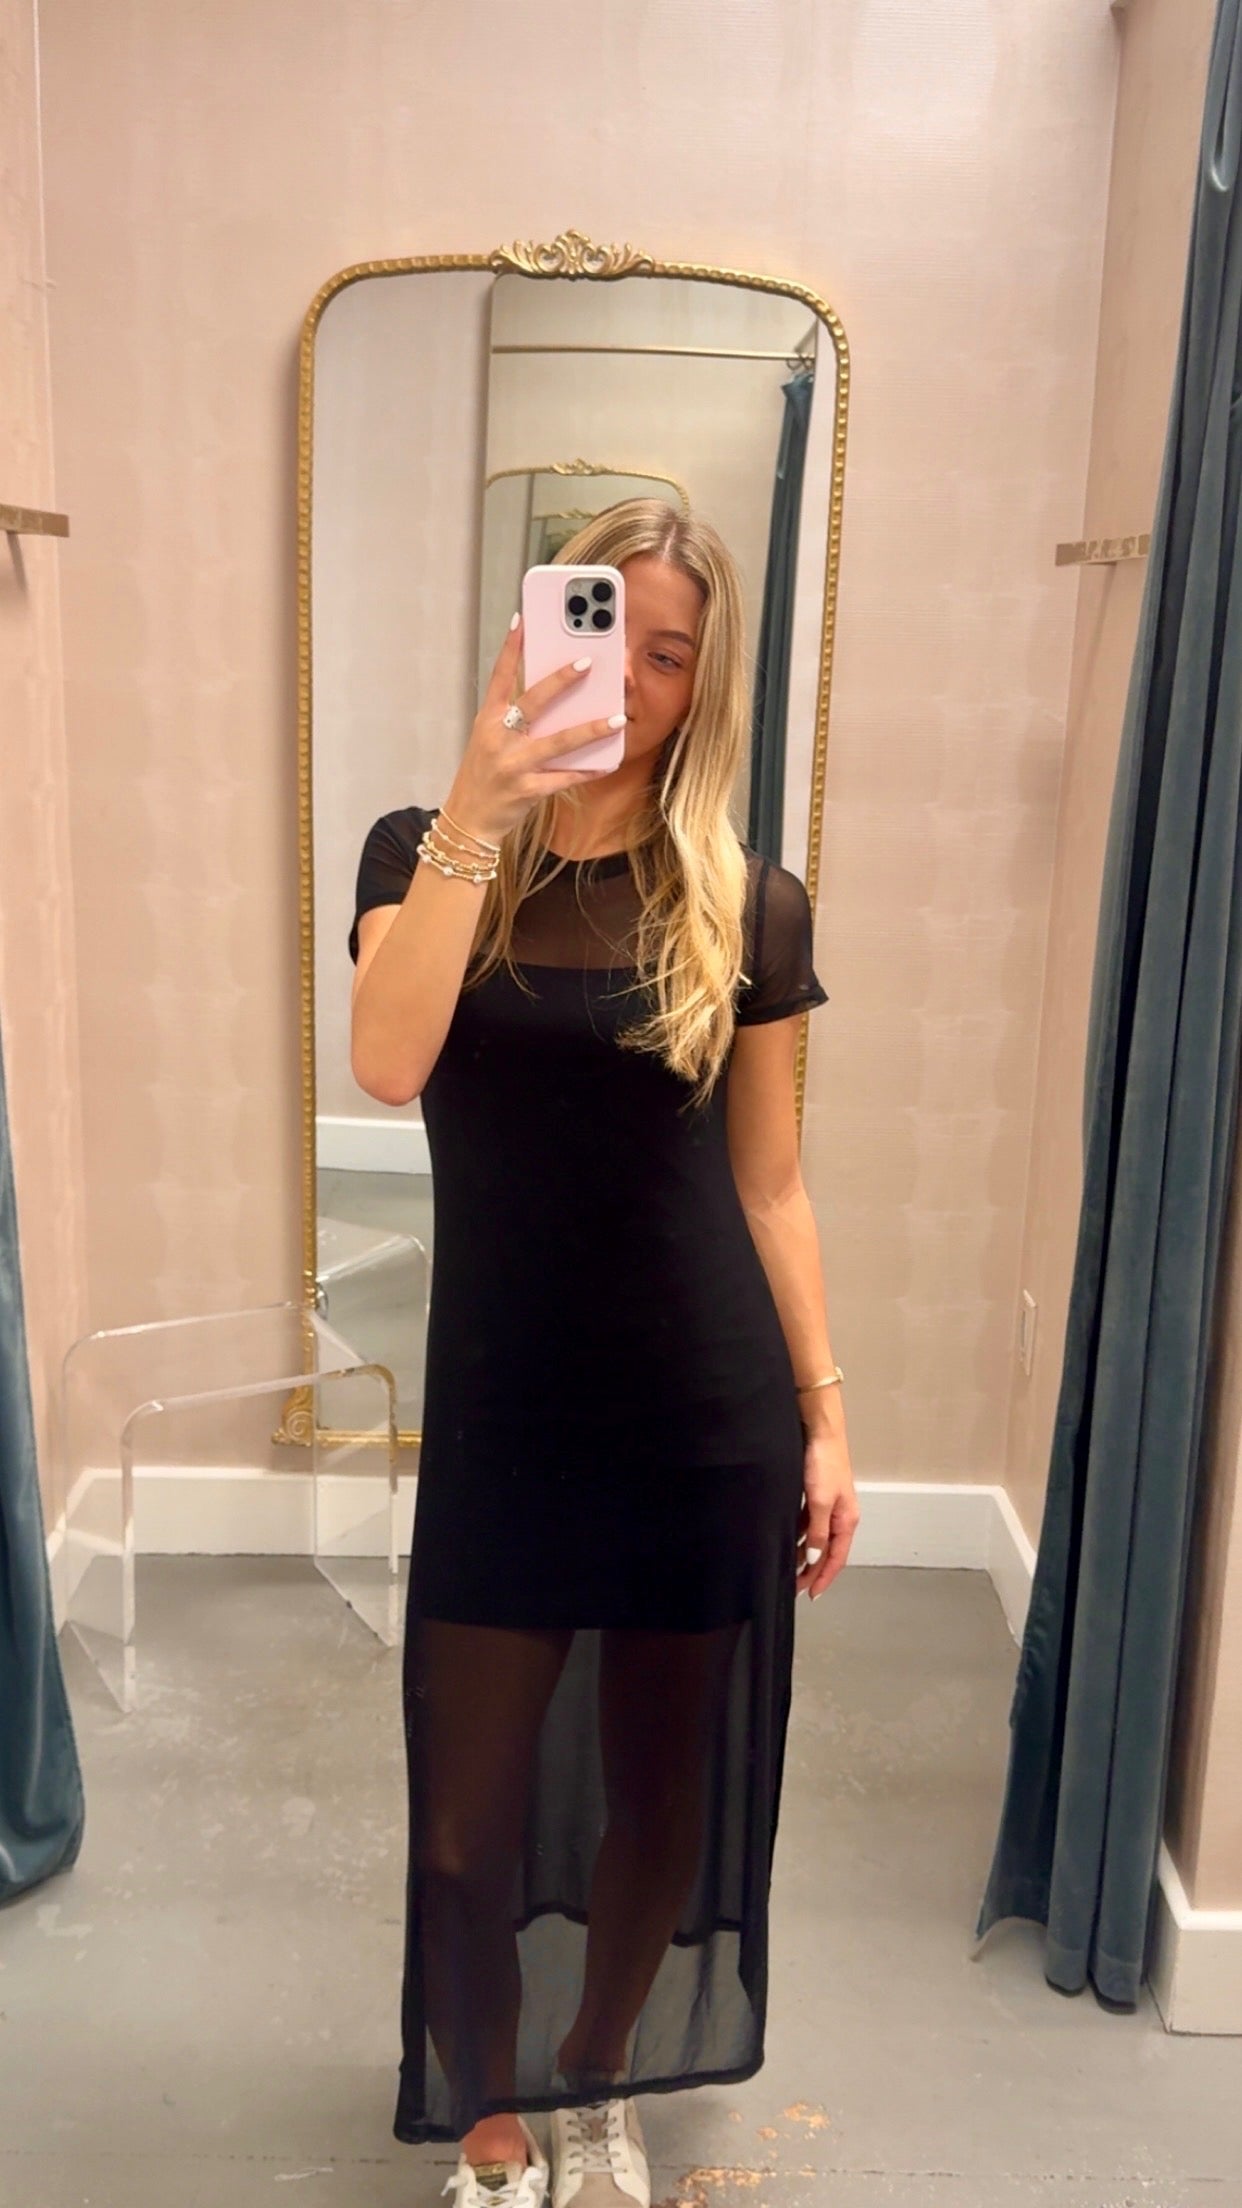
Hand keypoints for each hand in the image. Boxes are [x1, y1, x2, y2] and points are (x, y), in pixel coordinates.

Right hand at [443, 615, 624, 848]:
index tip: (523, 620)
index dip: (511, 648)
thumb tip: (554, 696)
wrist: (468, 821)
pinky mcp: (527, 791)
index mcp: (488, 721)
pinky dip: (587, 771)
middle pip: (533, 702)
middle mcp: (499, 739)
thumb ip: (515, 719)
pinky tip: (608, 763)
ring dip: (589, 730)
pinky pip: (564, 778)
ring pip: (557, 742)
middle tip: (588, 662)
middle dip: (560, 681)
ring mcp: (513, 765)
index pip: (499, 677)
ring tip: (616, 718)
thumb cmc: (483, 776)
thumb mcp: (490, 740)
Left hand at [796, 1424, 859, 1598]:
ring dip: (804, 1554)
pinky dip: (799, 1535)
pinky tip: (786, 1540)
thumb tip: (814, 1558)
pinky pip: (808, 1523)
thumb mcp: (820, 1501)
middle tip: (795, 1587)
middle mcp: (840, 1516)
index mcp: (847, 1520)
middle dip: (812, 1570)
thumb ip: (817, 1531)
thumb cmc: (824, 1463)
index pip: (837, 1558)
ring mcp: (829, 1505)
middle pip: (827, 1551)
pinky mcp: (817, 1495)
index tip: (812, 1595)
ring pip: (816, 1538)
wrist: (820, 1431)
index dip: (824, 1577)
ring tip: (788, 1568)